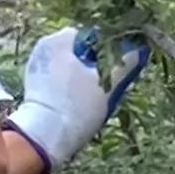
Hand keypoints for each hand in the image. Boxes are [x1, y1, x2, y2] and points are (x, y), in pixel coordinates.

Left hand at [7, 28, 145, 170]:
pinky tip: (78, 104)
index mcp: (59, 40)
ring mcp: (37, 66)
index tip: (118, 70)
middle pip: (83, 51)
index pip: (94, 36)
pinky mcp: (34, 83)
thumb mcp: (107, 84)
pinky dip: (72, 87)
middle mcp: (44, 47)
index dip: (110, 51)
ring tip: (93, 98)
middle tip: (108, 87)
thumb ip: (125, 62)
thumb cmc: (77, 106)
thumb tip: (140, 47)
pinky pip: (61, 78)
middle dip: (97, 66)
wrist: (44, 137)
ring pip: (72, 66)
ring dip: (86, 77)